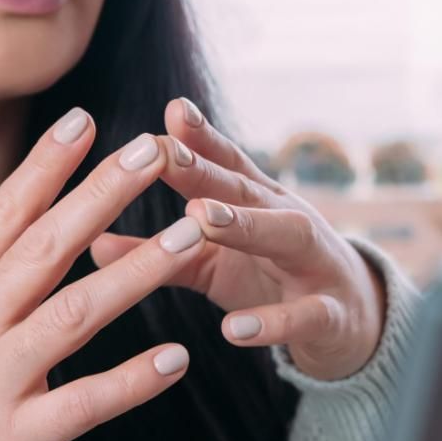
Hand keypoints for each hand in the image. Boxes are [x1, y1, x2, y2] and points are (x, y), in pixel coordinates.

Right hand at [0, 111, 209, 440]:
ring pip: (73, 316)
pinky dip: (132, 381)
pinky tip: (177, 358)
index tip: (83, 121)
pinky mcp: (16, 439)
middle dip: (101, 196)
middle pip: (45, 250)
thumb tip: (17, 231)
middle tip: (152, 151)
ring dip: (134, 274)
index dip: (43, 167)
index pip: (0, 218)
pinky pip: (84, 404)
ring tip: (186, 237)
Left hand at [88, 98, 386, 381]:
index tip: (169, 111)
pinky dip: (272, 323)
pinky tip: (234, 329)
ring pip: (285, 235)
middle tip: (164, 153)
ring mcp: (314, 265)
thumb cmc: (269, 282)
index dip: (200, 138)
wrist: (351, 328)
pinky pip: (304, 317)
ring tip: (199, 219)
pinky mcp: (329, 316)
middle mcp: (289, 221)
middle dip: (206, 170)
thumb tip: (91, 243)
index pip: (227, 164)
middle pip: (248, 190)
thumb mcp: (211, 265)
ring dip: (243, 225)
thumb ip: (158, 254)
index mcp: (258, 205)